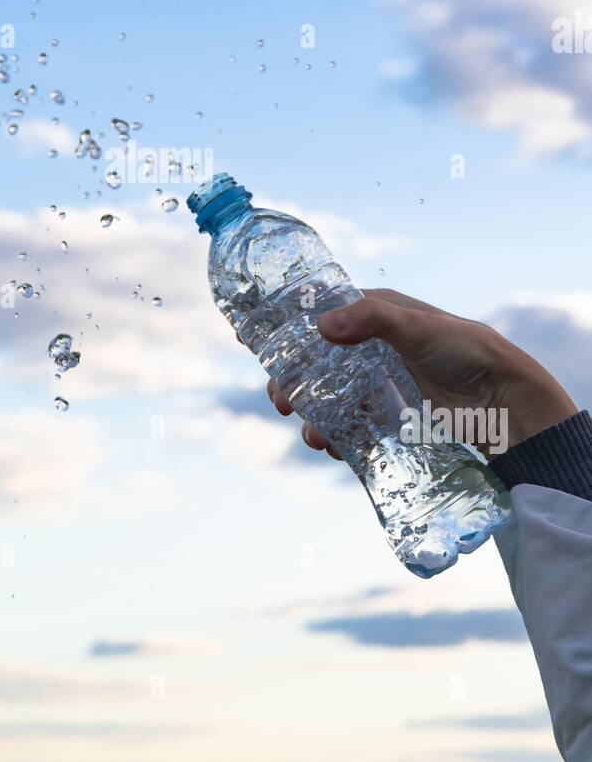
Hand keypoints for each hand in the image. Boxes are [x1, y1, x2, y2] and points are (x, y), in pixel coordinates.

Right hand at [267, 288, 576, 458]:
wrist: (503, 401)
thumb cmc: (466, 350)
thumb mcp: (418, 328)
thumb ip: (372, 322)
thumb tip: (322, 326)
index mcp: (376, 314)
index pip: (322, 316)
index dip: (291, 333)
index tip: (259, 347)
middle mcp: (372, 347)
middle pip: (318, 363)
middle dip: (294, 384)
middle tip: (281, 402)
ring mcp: (379, 382)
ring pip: (331, 397)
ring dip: (314, 416)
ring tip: (313, 436)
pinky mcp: (389, 414)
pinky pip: (352, 423)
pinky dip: (336, 435)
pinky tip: (331, 447)